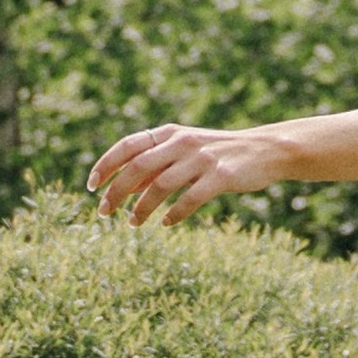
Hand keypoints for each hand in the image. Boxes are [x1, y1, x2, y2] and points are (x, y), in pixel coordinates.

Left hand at [88, 122, 288, 224]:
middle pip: (138, 167)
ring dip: (141, 208)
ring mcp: (201, 159)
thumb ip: (157, 165)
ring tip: (132, 223)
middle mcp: (182, 143)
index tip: (91, 186)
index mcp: (170, 133)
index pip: (127, 146)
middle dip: (116, 191)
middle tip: (104, 212)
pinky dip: (174, 214)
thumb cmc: (221, 154)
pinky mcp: (220, 177)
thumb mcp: (186, 152)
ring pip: (160, 186)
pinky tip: (166, 224)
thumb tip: (125, 188)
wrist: (266, 150)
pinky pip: (189, 199)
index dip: (105, 165)